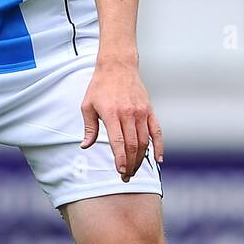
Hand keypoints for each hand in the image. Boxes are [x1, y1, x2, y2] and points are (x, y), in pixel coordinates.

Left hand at [80, 60, 163, 181]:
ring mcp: (141, 112)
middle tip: (126, 177)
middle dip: (130, 164)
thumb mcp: (87, 105)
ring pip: (144, 141)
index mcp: (112, 113)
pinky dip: (158, 146)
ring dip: (141, 159)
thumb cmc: (99, 86)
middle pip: (132, 145)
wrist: (118, 66)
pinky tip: (158, 159)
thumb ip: (89, 128)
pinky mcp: (149, 110)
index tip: (120, 172)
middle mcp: (129, 114)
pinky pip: (157, 131)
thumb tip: (85, 146)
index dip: (120, 159)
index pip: (118, 142)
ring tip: (135, 171)